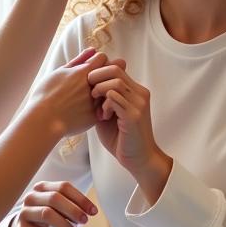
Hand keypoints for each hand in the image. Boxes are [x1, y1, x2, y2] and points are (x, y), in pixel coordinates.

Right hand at [8, 180, 97, 226]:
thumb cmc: (47, 217)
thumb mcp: (58, 208)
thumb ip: (72, 206)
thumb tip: (91, 212)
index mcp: (42, 187)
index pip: (63, 187)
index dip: (80, 199)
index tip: (94, 212)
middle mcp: (31, 197)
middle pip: (54, 198)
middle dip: (73, 210)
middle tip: (86, 221)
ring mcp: (24, 212)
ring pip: (47, 215)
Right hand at [29, 48, 106, 136]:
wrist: (43, 119)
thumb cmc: (46, 94)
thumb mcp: (59, 72)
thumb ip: (78, 60)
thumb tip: (92, 49)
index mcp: (84, 72)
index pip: (102, 57)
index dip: (98, 61)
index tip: (90, 68)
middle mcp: (93, 85)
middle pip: (109, 73)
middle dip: (103, 75)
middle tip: (92, 81)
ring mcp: (96, 101)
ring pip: (108, 91)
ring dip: (102, 91)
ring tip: (85, 97)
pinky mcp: (96, 116)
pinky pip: (103, 108)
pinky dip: (98, 107)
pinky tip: (84, 109)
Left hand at [89, 63, 171, 199]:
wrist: (137, 159)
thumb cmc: (120, 138)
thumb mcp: (109, 113)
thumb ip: (102, 99)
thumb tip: (85, 86)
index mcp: (135, 91)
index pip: (116, 68)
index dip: (99, 72)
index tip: (89, 86)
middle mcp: (140, 93)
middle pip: (115, 69)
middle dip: (96, 77)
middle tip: (89, 92)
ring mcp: (139, 103)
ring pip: (114, 82)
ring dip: (100, 91)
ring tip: (96, 106)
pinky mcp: (134, 115)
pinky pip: (114, 97)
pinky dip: (104, 105)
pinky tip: (102, 116)